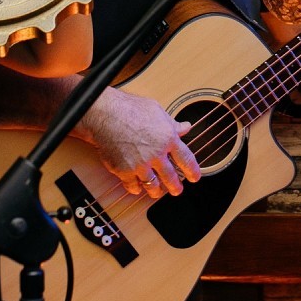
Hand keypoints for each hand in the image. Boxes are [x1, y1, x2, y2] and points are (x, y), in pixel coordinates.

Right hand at [82, 87, 200, 198]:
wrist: (105, 114)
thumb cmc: (130, 108)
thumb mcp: (156, 110)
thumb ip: (172, 123)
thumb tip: (186, 127)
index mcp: (168, 138)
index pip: (186, 159)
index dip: (193, 171)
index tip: (195, 177)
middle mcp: (157, 154)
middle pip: (171, 177)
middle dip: (176, 187)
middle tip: (177, 190)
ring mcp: (140, 165)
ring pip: (153, 185)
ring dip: (156, 191)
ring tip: (157, 192)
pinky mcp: (124, 171)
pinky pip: (132, 186)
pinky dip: (136, 188)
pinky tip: (137, 188)